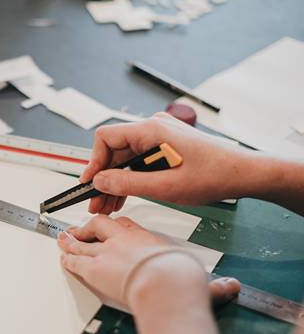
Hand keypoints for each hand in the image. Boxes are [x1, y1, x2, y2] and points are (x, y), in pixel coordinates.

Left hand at [57, 215, 239, 311]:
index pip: (126, 224)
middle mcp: (123, 240)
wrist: (165, 284)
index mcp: (147, 237)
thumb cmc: (182, 280)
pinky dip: (67, 257)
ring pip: (81, 241)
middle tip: (80, 229)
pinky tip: (63, 257)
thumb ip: (215, 284)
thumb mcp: (202, 278)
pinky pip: (74, 258)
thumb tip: (231, 287)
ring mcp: (106, 251)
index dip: (118, 226)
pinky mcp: (92, 267)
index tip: (115, 227)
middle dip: (88, 227)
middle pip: (100, 225)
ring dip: (71, 240)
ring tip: (62, 238)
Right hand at [80, 113, 249, 214]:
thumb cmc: (214, 175)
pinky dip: (129, 178)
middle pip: (114, 150)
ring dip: (114, 181)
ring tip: (107, 206)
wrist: (244, 173)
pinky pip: (138, 160)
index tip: (89, 184)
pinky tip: (123, 197)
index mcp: (152, 131)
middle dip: (103, 178)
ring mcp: (160, 136)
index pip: (106, 138)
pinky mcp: (165, 145)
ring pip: (124, 158)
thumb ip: (127, 184)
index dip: (93, 162)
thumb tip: (100, 182)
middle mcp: (153, 128)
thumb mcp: (166, 186)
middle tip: (95, 203)